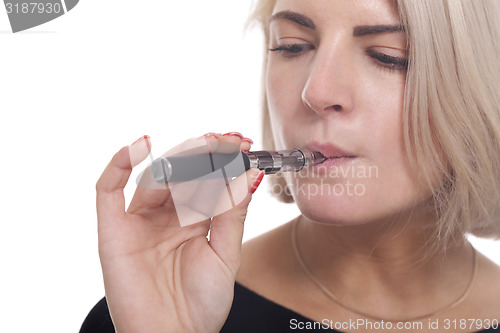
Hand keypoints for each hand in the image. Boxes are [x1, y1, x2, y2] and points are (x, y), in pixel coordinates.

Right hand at [95, 133, 262, 332]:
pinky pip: (108, 190)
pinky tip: (139, 145)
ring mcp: (138, 220)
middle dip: (205, 154)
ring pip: (154, 177)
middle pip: (182, 174)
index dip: (223, 160)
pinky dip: (117, 165)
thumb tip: (251, 173)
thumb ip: (233, 213)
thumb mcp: (225, 254)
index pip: (206, 180)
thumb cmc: (201, 303)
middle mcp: (166, 216)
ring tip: (203, 149)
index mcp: (193, 221)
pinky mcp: (113, 230)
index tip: (243, 142)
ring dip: (179, 160)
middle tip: (227, 139)